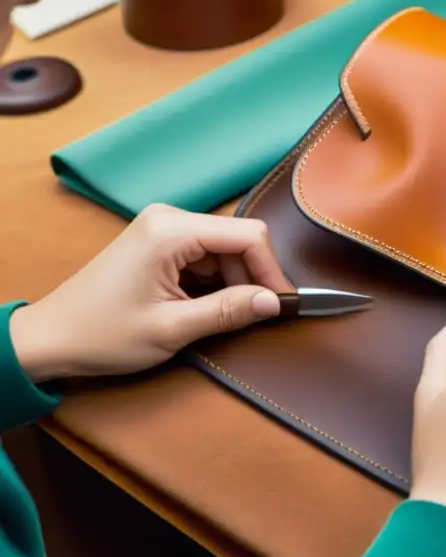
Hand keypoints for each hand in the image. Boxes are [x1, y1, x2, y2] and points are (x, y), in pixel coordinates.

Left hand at [10, 204, 292, 381]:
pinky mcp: (159, 243)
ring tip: (224, 318)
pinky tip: (206, 308)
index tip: (282, 306)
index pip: (248, 236)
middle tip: (258, 317)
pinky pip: (206, 256)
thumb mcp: (172, 329)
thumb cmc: (102, 334)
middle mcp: (168, 219)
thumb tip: (276, 302)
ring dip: (235, 283)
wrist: (51, 338)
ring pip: (225, 249)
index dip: (272, 271)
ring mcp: (162, 229)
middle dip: (253, 279)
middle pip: (239, 240)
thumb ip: (228, 311)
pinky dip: (216, 282)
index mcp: (170, 231)